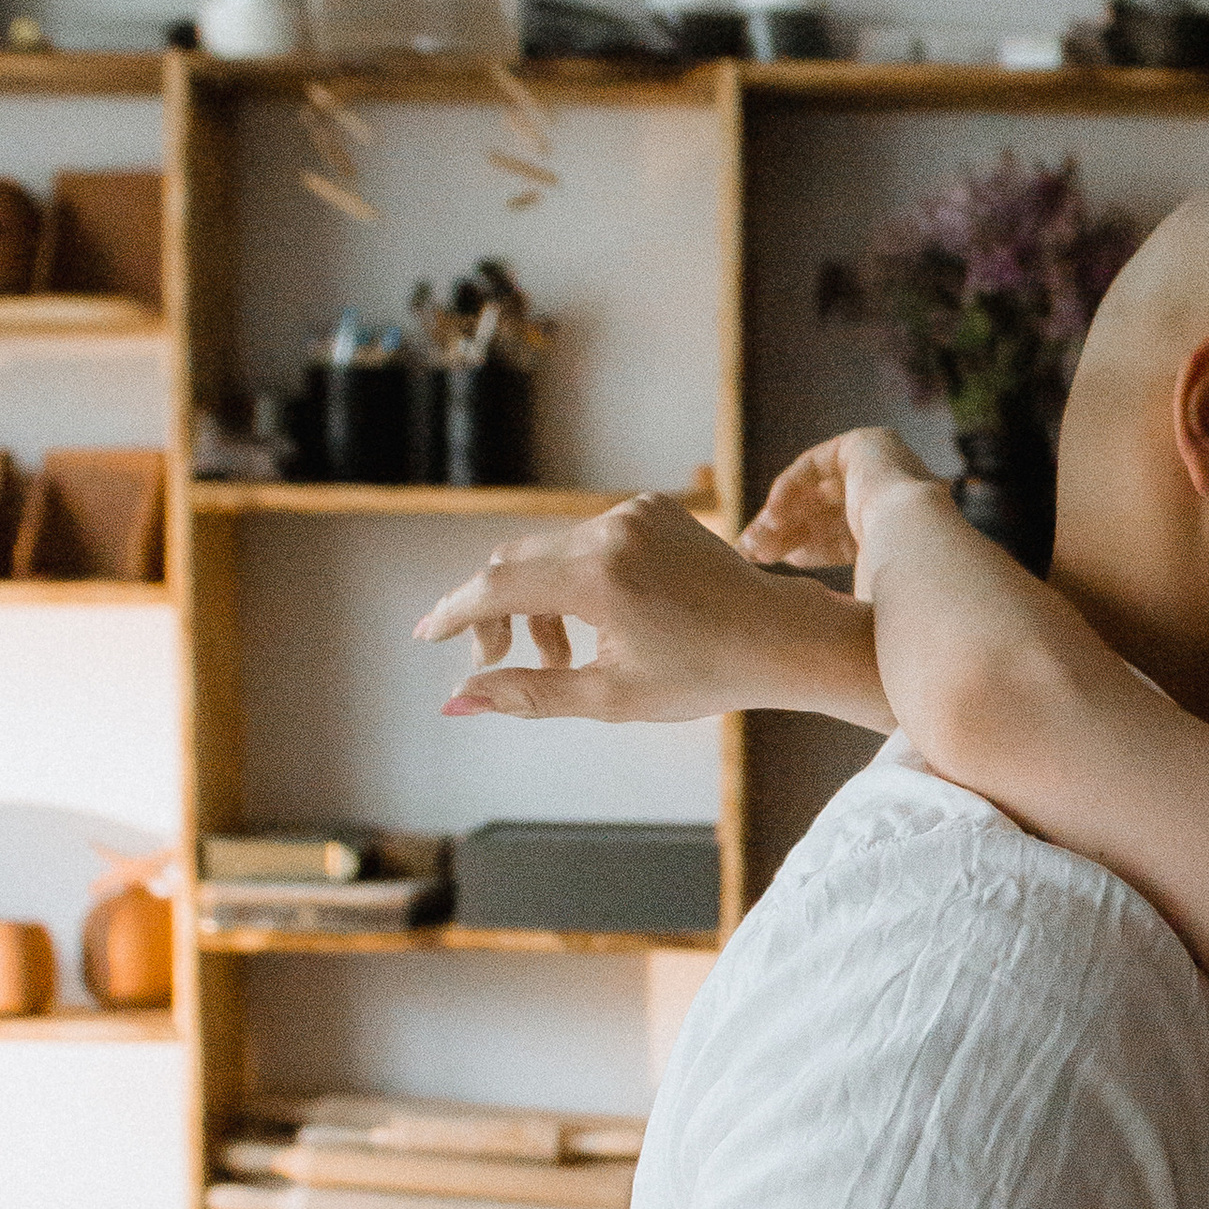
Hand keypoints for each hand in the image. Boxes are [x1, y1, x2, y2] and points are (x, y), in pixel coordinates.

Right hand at [414, 493, 837, 723]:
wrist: (781, 638)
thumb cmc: (704, 676)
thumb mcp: (610, 697)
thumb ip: (527, 693)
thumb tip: (457, 700)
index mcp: (598, 578)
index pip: (497, 586)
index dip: (455, 612)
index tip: (426, 635)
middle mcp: (611, 531)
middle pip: (518, 563)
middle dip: (498, 614)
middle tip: (497, 660)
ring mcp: (634, 512)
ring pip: (554, 552)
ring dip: (543, 602)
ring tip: (566, 656)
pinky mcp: (653, 507)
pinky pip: (591, 539)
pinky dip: (580, 579)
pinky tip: (605, 621)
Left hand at [748, 425, 948, 576]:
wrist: (917, 544)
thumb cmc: (894, 585)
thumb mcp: (857, 592)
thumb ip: (833, 588)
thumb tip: (797, 584)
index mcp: (895, 534)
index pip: (837, 539)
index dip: (800, 550)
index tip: (764, 564)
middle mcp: (891, 499)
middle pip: (821, 514)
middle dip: (782, 535)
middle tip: (748, 552)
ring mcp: (881, 469)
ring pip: (814, 493)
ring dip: (778, 517)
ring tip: (753, 543)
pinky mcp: (866, 444)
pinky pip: (813, 465)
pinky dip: (788, 490)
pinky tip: (773, 517)